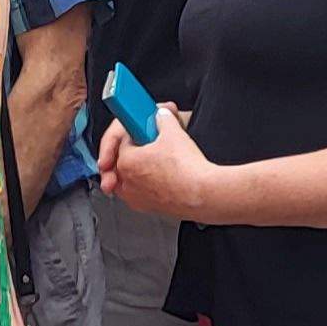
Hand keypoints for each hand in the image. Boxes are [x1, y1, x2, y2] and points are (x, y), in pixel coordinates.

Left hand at [97, 110, 219, 221]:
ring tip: (160, 162)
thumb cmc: (186, 169)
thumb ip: (163, 118)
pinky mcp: (150, 209)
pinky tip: (166, 178)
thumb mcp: (174, 132)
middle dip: (139, 152)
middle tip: (154, 146)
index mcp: (126, 162)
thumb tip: (163, 116)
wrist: (202, 193)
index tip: (146, 132)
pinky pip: (143, 194)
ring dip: (142, 170)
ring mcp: (137, 199)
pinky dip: (150, 185)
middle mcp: (127, 183)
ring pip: (132, 180)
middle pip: (126, 162)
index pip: (124, 142)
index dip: (138, 134)